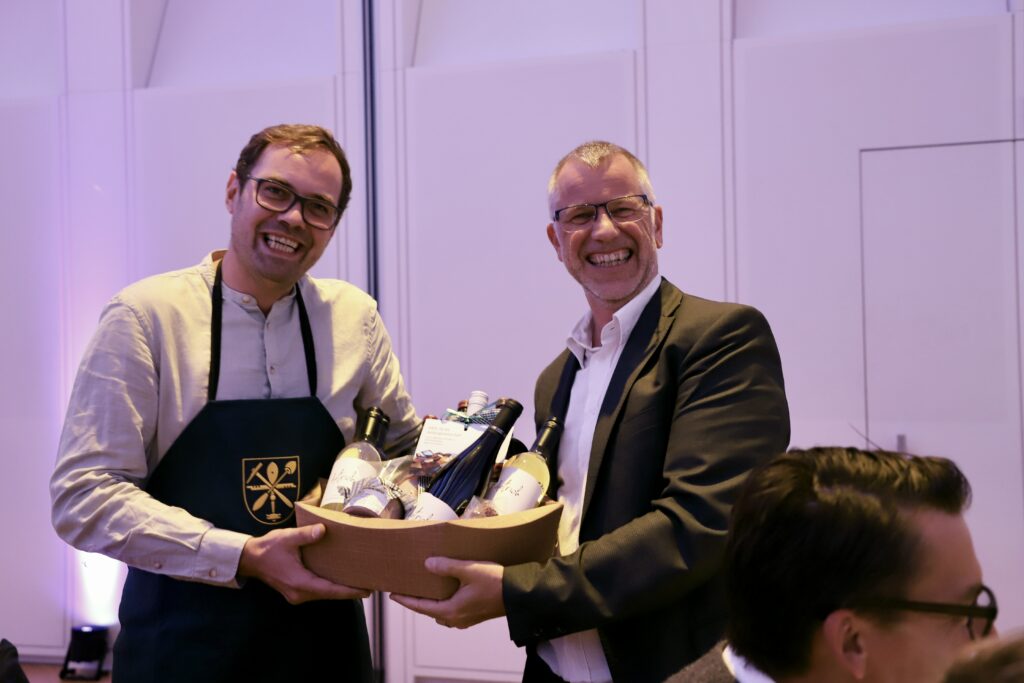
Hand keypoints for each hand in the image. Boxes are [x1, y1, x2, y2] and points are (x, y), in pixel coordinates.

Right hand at [237, 523, 369, 603]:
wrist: (251, 559)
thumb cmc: (269, 548)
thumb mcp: (287, 538)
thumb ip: (305, 535)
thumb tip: (323, 530)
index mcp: (299, 582)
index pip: (330, 590)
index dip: (349, 591)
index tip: (366, 591)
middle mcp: (300, 593)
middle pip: (330, 594)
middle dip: (350, 591)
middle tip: (372, 584)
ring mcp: (298, 595)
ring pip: (325, 594)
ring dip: (341, 589)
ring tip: (361, 582)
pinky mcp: (297, 591)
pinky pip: (319, 591)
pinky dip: (331, 587)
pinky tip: (342, 579)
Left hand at [389, 557, 504, 628]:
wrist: (519, 595)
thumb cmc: (495, 582)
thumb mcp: (469, 570)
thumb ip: (447, 566)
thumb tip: (428, 564)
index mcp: (451, 611)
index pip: (421, 607)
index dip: (406, 600)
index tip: (392, 594)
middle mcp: (456, 619)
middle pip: (430, 610)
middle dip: (418, 601)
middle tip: (408, 588)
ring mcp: (466, 619)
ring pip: (441, 612)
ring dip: (433, 601)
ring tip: (426, 587)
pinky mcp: (474, 615)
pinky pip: (452, 610)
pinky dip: (444, 601)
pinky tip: (447, 589)